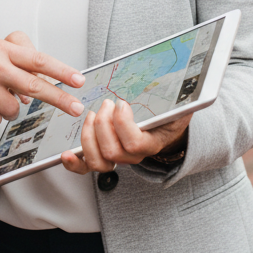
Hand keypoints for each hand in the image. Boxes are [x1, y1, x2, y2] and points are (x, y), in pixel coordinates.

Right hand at [0, 34, 85, 126]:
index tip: (79, 80)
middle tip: (76, 108)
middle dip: (60, 99)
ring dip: (8, 109)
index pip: (38, 60)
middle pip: (35, 86)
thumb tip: (32, 90)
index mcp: (0, 48)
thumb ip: (11, 63)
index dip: (61, 71)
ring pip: (13, 109)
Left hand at [61, 99, 191, 174]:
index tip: (121, 103)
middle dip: (103, 124)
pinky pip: (88, 167)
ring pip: (99, 161)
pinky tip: (67, 154)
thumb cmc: (167, 113)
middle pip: (113, 151)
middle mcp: (134, 155)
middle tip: (106, 103)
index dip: (123, 123)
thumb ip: (179, 98)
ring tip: (92, 115)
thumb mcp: (178, 104)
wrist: (165, 126)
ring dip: (90, 136)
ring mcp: (118, 157)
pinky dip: (75, 163)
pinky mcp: (103, 155)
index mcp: (152, 142)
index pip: (135, 143)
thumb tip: (185, 86)